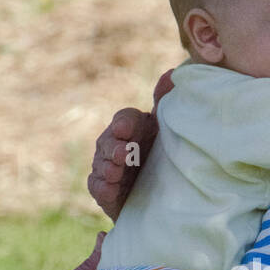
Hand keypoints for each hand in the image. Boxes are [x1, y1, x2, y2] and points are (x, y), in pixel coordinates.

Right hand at [87, 71, 174, 222]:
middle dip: (114, 147)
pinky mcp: (105, 191)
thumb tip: (172, 75)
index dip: (124, 123)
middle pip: (108, 141)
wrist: (167, 194)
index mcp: (134, 127)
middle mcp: (117, 144)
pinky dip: (102, 188)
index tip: (126, 129)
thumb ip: (166, 102)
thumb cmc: (168, 154)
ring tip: (116, 173)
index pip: (124, 119)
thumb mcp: (169, 128)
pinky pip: (97, 187)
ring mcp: (108, 167)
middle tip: (124, 154)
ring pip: (101, 164)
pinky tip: (110, 190)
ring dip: (108, 168)